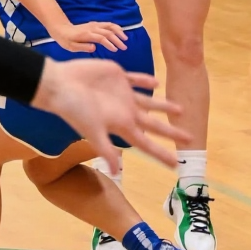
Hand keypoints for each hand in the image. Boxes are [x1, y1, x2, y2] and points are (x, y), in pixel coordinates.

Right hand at [32, 58, 189, 171]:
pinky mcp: (117, 77)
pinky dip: (147, 81)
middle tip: (190, 138)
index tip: (176, 165)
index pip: (146, 143)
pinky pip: (137, 80)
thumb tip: (116, 172)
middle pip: (154, 125)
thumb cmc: (73, 108)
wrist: (60, 84)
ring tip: (180, 109)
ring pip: (150, 102)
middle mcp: (125, 111)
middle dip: (171, 131)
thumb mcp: (91, 130)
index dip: (162, 154)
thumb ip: (104, 149)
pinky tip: (156, 82)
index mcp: (121, 125)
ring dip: (164, 105)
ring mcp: (123, 94)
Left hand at [50, 20, 127, 53]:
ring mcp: (94, 25)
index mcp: (87, 35)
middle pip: (108, 32)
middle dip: (117, 40)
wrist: (62, 29)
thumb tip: (94, 48)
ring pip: (110, 26)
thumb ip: (82, 47)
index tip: (115, 50)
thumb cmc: (66, 40)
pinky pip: (108, 24)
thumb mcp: (71, 46)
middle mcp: (92, 28)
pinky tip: (120, 33)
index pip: (101, 38)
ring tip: (125, 39)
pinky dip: (115, 27)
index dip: (109, 44)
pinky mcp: (95, 24)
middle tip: (124, 47)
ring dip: (119, 31)